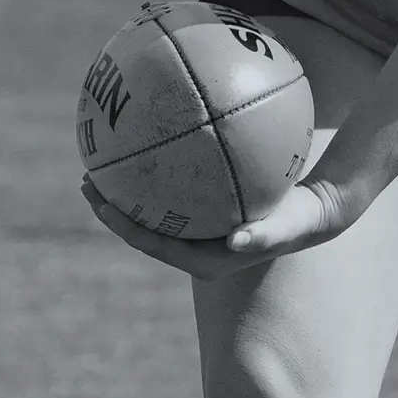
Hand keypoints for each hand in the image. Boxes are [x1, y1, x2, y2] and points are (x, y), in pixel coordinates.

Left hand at [80, 174, 355, 277]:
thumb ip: (264, 235)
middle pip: (140, 228)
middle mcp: (192, 247)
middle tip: (87, 179)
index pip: (151, 243)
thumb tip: (239, 240)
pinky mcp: (203, 213)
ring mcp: (195, 230)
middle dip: (110, 206)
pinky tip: (152, 137)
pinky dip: (158, 170)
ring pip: (151, 209)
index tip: (100, 203)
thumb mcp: (285, 228)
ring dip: (126, 189)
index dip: (122, 225)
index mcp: (201, 259)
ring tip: (102, 160)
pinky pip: (173, 191)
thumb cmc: (295, 220)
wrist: (310, 215)